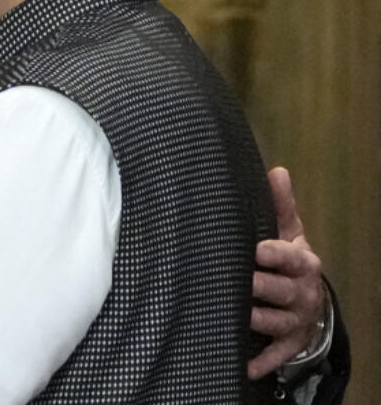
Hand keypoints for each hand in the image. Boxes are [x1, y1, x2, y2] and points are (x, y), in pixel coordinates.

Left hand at [248, 166, 325, 379]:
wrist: (306, 294)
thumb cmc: (287, 256)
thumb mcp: (286, 229)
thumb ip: (279, 203)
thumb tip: (276, 171)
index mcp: (302, 262)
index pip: (290, 257)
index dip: (273, 253)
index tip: (255, 249)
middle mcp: (302, 292)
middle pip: (280, 291)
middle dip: (259, 287)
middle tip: (238, 282)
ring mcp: (296, 320)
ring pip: (274, 321)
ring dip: (254, 319)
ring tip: (233, 314)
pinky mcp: (289, 342)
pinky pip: (277, 354)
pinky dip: (263, 361)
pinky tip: (244, 366)